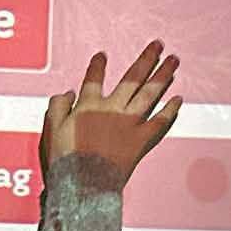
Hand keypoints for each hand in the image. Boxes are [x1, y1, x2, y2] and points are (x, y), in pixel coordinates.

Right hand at [39, 41, 181, 185]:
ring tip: (174, 60)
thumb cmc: (64, 161)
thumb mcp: (51, 131)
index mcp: (88, 106)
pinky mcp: (140, 141)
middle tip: (158, 45)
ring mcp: (129, 124)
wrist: (83, 186)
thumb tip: (68, 92)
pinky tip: (178, 98)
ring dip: (163, 75)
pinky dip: (170, 110)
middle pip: (132, 78)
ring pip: (150, 93)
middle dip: (146, 59)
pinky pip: (160, 122)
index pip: (94, 79)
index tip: (102, 55)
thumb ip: (58, 107)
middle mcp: (112, 109)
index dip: (98, 66)